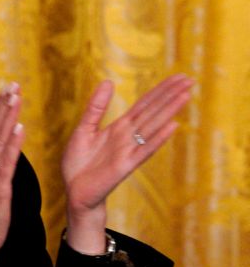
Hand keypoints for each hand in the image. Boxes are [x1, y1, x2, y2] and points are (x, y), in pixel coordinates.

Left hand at [61, 74, 192, 252]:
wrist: (75, 190)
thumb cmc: (79, 163)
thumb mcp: (84, 129)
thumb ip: (96, 107)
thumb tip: (108, 81)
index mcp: (119, 127)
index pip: (144, 105)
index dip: (160, 90)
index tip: (179, 76)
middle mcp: (128, 137)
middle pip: (153, 112)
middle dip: (170, 95)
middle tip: (190, 79)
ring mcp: (129, 150)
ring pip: (152, 127)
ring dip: (168, 111)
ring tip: (185, 95)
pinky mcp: (125, 165)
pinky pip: (144, 150)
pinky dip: (158, 138)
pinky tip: (172, 126)